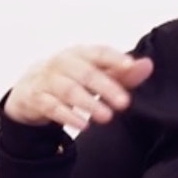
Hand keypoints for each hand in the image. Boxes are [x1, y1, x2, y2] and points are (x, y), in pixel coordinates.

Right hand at [2, 45, 154, 130]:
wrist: (29, 89)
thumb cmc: (70, 78)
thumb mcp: (95, 74)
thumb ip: (122, 72)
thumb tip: (147, 64)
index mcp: (80, 53)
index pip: (98, 52)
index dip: (114, 58)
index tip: (129, 66)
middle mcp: (62, 63)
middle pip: (85, 72)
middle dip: (105, 87)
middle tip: (124, 103)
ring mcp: (47, 79)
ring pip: (68, 90)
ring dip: (88, 103)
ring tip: (106, 117)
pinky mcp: (36, 97)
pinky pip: (51, 106)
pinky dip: (67, 116)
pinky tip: (82, 125)